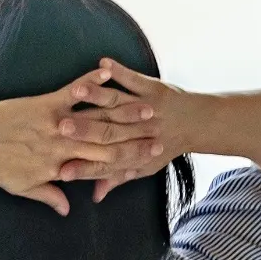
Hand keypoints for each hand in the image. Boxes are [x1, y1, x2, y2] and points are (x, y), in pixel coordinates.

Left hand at [0, 67, 163, 215]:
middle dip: (137, 140)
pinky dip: (90, 81)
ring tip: (148, 108)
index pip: (102, 166)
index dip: (128, 163)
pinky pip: (72, 91)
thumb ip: (49, 195)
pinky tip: (108, 71)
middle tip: (162, 134)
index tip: (150, 159)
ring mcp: (56, 123)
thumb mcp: (22, 186)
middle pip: (108, 144)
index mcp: (61, 165)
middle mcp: (64, 146)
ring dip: (124, 112)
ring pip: (97, 119)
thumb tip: (68, 208)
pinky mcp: (45, 103)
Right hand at [63, 57, 195, 200]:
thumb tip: (96, 195)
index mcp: (136, 152)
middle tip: (61, 128)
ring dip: (97, 96)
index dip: (84, 169)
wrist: (199, 123)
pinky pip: (135, 79)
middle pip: (108, 133)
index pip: (106, 164)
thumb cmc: (165, 146)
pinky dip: (120, 71)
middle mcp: (141, 131)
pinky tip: (103, 64)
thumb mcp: (143, 166)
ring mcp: (147, 108)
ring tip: (77, 92)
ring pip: (118, 103)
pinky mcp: (154, 89)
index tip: (62, 172)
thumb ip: (116, 177)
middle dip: (84, 130)